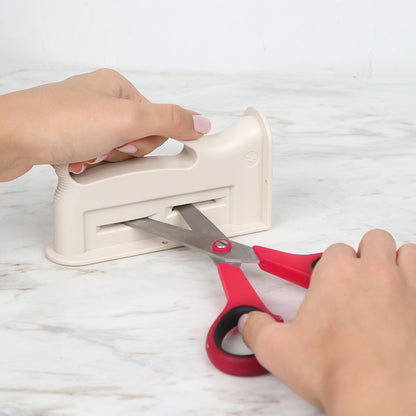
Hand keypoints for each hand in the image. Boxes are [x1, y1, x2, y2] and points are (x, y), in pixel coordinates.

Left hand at [0, 69, 210, 180]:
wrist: (9, 140)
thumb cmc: (57, 122)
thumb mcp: (127, 119)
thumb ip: (169, 121)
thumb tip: (200, 122)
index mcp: (117, 88)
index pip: (155, 121)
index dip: (144, 140)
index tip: (127, 141)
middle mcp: (100, 102)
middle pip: (135, 140)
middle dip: (122, 152)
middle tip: (104, 147)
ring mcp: (83, 122)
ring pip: (115, 153)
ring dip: (104, 161)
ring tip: (85, 153)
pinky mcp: (69, 141)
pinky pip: (95, 160)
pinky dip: (89, 166)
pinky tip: (76, 160)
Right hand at [239, 229, 415, 414]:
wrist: (382, 400)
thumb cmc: (339, 372)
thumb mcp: (276, 349)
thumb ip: (255, 328)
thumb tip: (248, 321)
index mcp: (336, 273)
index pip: (333, 250)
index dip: (327, 267)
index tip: (324, 283)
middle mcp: (373, 271)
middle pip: (372, 240)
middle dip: (362, 254)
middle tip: (354, 279)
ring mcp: (405, 285)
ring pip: (403, 250)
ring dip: (393, 260)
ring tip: (383, 281)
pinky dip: (415, 277)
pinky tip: (405, 298)